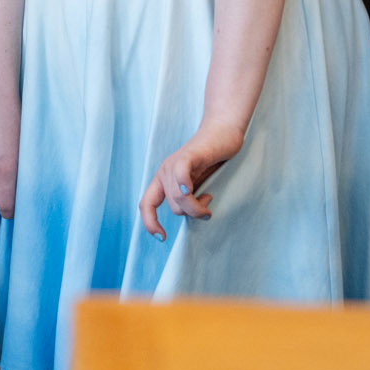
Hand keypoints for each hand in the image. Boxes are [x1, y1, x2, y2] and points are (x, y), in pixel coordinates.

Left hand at [138, 122, 243, 239]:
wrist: (223, 132)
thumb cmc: (212, 159)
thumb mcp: (199, 185)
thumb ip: (191, 200)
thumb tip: (193, 216)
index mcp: (163, 180)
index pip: (146, 205)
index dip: (149, 223)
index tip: (162, 238)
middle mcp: (165, 172)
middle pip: (174, 207)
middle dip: (193, 213)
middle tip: (207, 206)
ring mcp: (174, 162)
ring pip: (179, 198)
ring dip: (198, 207)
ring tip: (209, 199)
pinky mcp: (189, 155)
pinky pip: (180, 174)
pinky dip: (184, 185)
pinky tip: (192, 190)